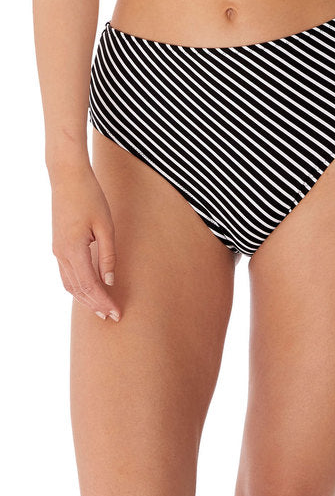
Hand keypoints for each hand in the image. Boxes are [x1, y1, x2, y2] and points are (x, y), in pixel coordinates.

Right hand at [51, 167, 120, 321]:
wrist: (68, 177)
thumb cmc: (90, 197)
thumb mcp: (106, 226)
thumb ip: (108, 255)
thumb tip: (110, 281)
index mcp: (74, 249)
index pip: (89, 285)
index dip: (103, 301)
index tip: (116, 313)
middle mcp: (61, 254)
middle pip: (78, 289)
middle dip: (95, 305)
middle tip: (112, 317)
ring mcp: (57, 250)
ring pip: (70, 284)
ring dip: (85, 299)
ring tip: (102, 309)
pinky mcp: (59, 246)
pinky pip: (67, 274)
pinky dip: (78, 287)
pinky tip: (89, 291)